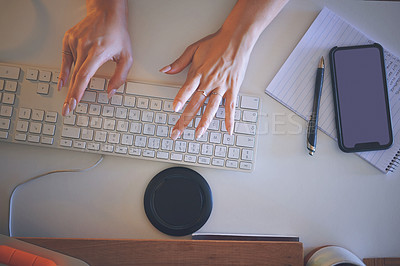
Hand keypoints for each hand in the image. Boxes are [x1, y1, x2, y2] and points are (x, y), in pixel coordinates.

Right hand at [58, 0, 132, 115]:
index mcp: (98, 52)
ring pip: (71, 68)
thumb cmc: (117, 34)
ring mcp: (74, 42)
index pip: (84, 76)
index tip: (73, 103)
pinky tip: (62, 83)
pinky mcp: (68, 39)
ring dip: (71, 84)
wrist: (107, 12)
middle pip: (75, 77)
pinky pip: (65, 59)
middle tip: (66, 109)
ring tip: (69, 99)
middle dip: (70, 96)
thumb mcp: (127, 56)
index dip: (78, 91)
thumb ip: (120, 76)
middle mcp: (84, 47)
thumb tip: (111, 92)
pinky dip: (64, 72)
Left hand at [160, 29, 250, 139]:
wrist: (236, 39)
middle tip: (178, 132)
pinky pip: (231, 107)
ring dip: (204, 122)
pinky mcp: (233, 89)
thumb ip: (179, 62)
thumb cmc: (216, 43)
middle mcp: (209, 81)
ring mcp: (221, 87)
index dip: (181, 99)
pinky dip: (229, 119)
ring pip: (211, 108)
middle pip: (195, 104)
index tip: (174, 109)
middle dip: (185, 119)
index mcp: (199, 73)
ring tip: (198, 134)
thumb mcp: (193, 49)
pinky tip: (227, 130)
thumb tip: (165, 69)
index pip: (187, 89)